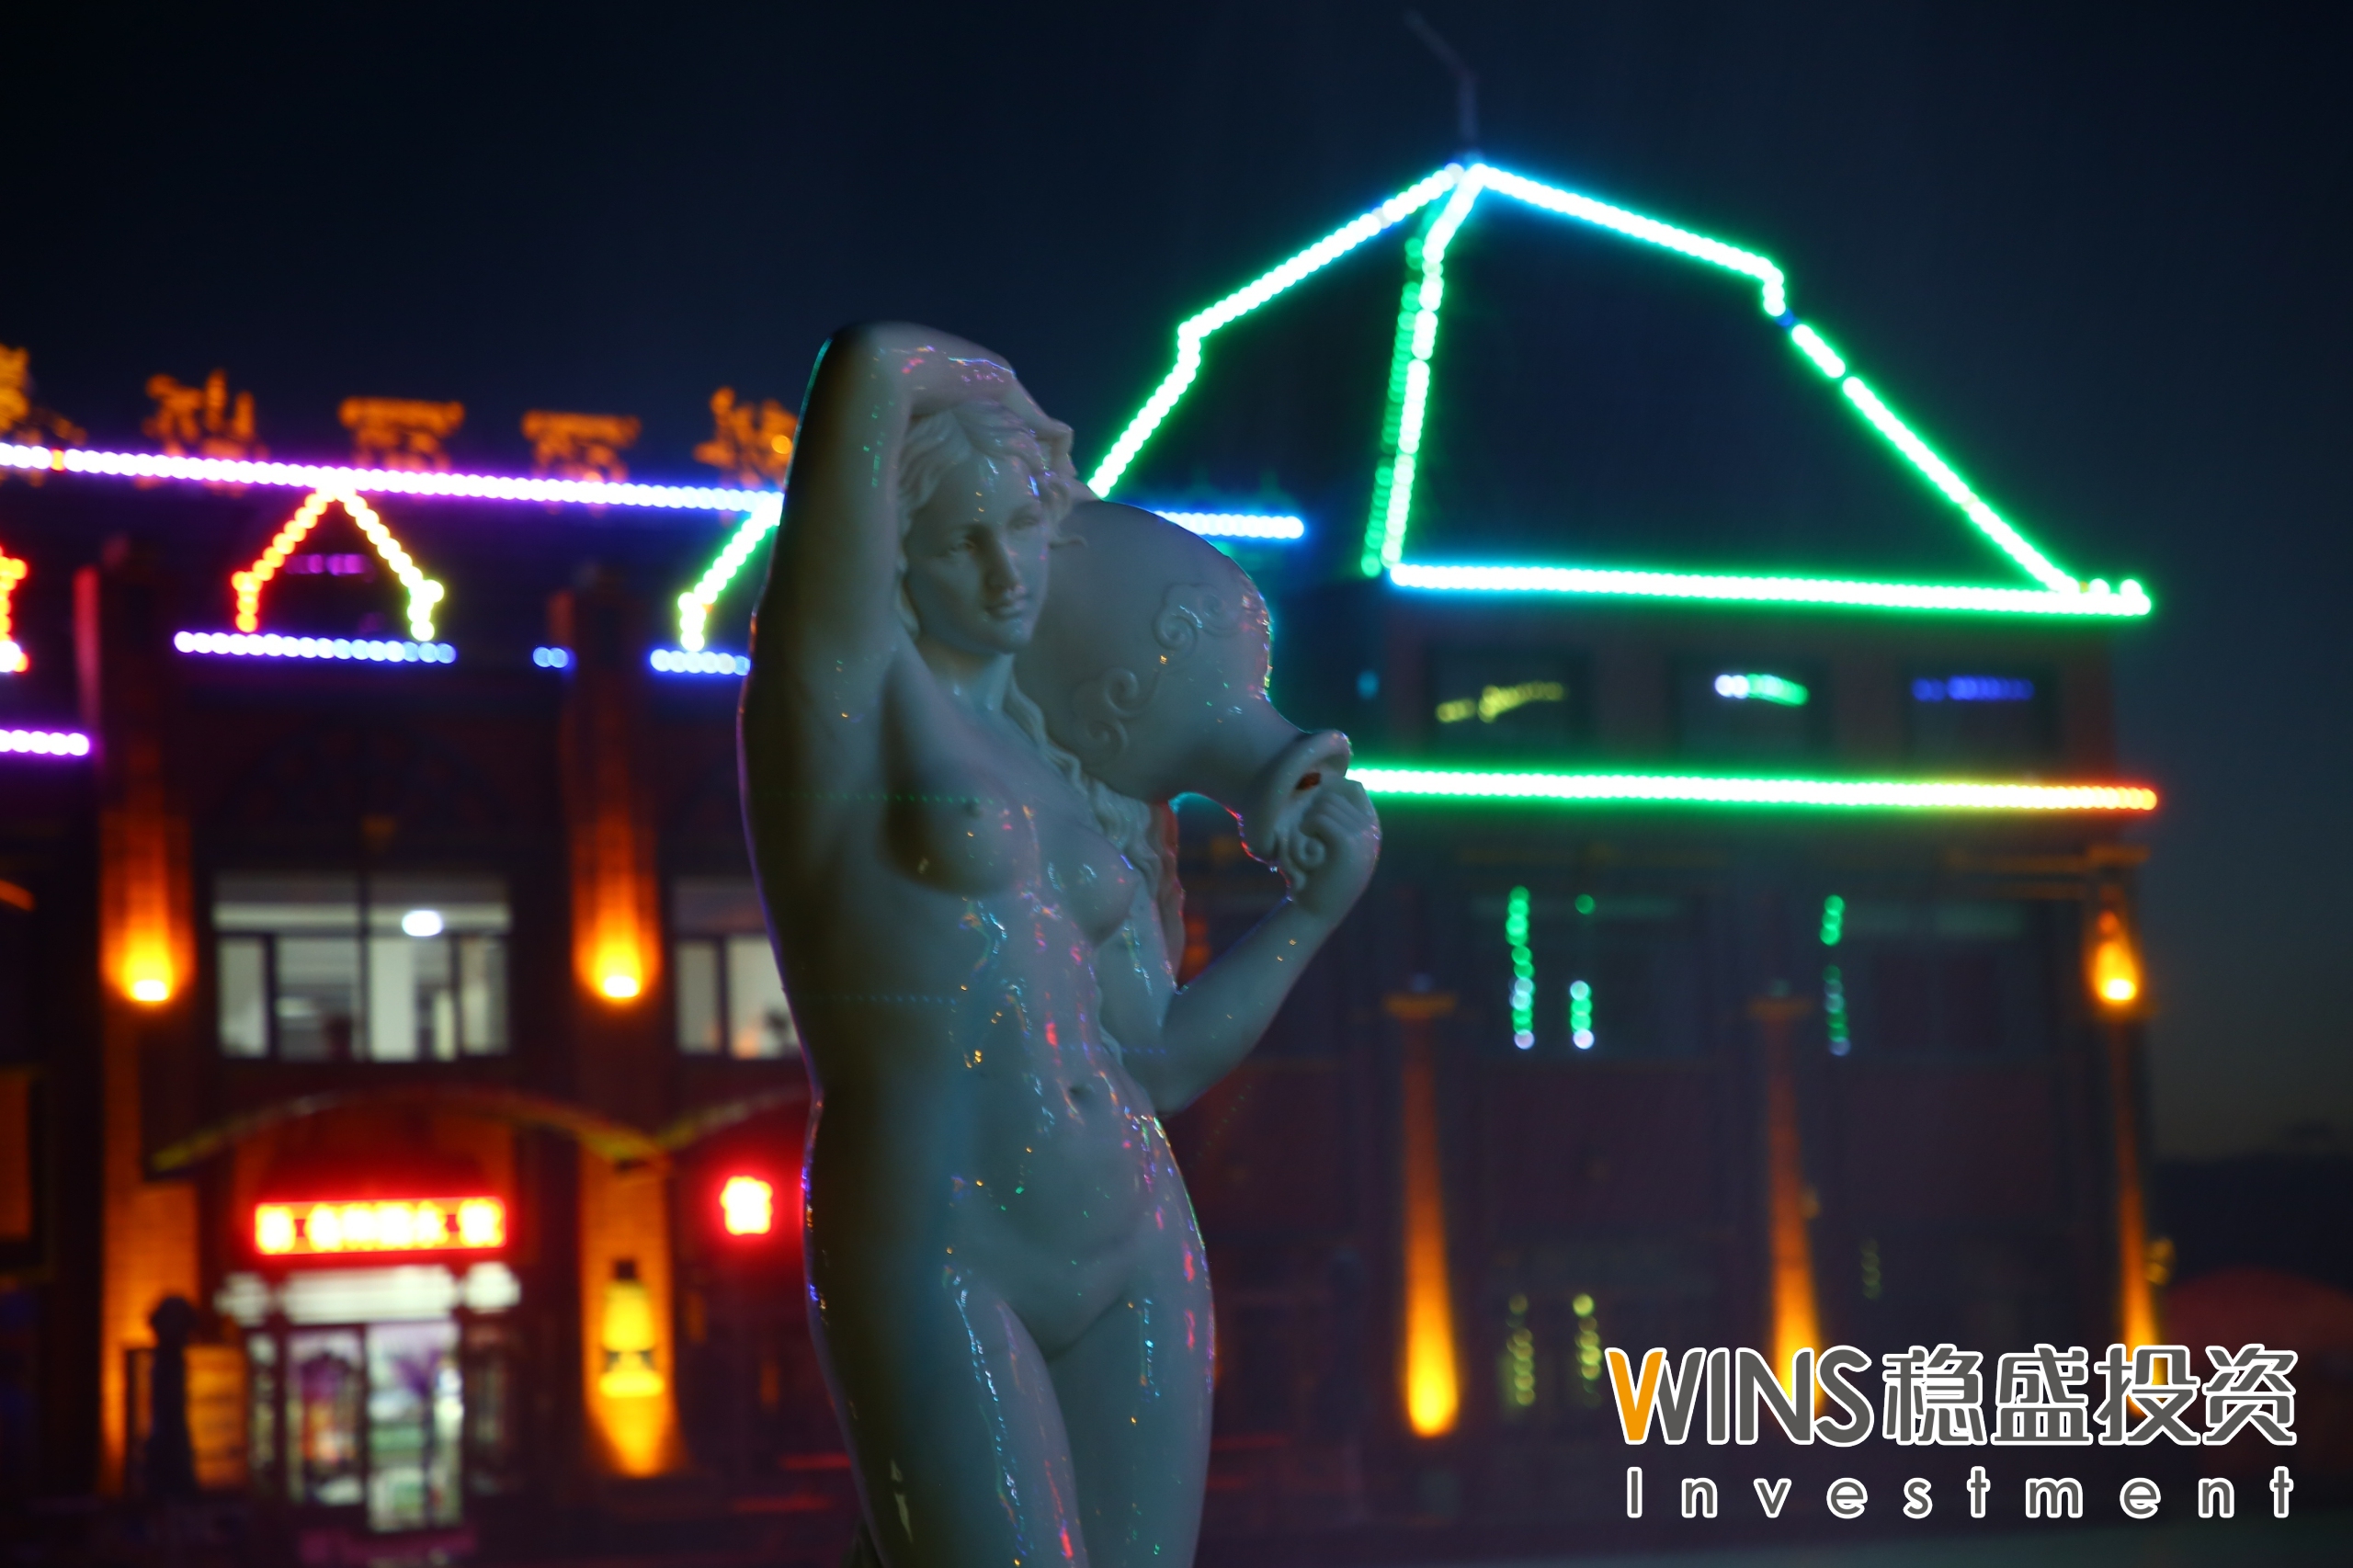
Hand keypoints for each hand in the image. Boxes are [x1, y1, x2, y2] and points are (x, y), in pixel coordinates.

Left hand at [1279, 778, 1379, 924]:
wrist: (1316, 912)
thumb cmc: (1316, 877)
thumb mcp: (1331, 845)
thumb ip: (1336, 819)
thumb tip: (1333, 781)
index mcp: (1370, 827)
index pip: (1353, 788)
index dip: (1330, 793)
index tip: (1313, 815)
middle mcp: (1371, 830)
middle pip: (1334, 796)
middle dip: (1313, 813)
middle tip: (1306, 839)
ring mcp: (1363, 836)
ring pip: (1325, 806)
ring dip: (1308, 824)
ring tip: (1307, 846)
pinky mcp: (1348, 844)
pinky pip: (1320, 819)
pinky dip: (1307, 830)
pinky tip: (1306, 846)